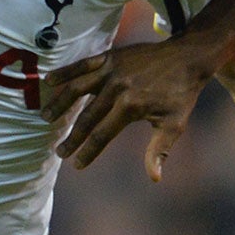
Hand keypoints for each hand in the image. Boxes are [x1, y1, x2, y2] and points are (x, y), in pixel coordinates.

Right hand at [40, 39, 216, 179]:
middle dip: (72, 137)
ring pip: (78, 89)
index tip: (77, 164)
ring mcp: (111, 70)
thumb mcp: (174, 125)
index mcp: (130, 106)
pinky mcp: (110, 57)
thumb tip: (154, 177)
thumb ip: (158, 150)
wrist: (188, 57)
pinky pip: (83, 65)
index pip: (102, 134)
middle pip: (86, 117)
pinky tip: (49, 81)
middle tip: (60, 152)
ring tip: (46, 118)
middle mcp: (117, 88)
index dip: (88, 151)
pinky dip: (66, 72)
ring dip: (60, 104)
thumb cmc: (182, 94)